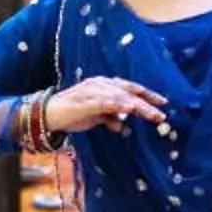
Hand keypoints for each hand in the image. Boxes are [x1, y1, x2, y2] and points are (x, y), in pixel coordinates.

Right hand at [44, 76, 168, 134]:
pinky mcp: (85, 102)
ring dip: (137, 106)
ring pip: (120, 97)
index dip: (147, 95)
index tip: (163, 104)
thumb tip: (122, 126)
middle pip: (129, 91)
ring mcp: (92, 91)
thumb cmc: (72, 114)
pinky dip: (116, 105)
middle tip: (161, 114)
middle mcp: (101, 84)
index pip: (130, 88)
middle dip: (147, 102)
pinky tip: (128, 110)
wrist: (48, 115)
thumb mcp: (95, 117)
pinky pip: (104, 103)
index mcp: (105, 86)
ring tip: (152, 115)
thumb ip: (109, 118)